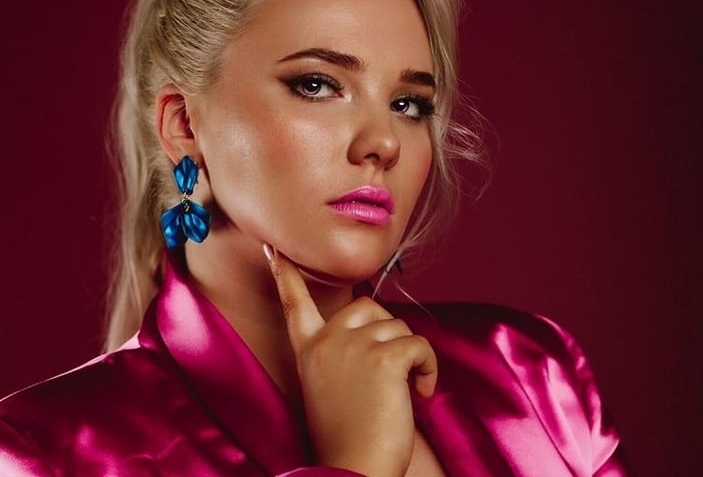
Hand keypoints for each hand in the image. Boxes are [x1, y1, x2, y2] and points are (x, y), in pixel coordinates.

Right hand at [264, 244, 436, 476]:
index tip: (274, 248)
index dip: (286, 274)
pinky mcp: (383, 359)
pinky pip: (420, 345)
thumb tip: (375, 327)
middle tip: (391, 375)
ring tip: (404, 392)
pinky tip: (420, 393)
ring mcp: (353, 347)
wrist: (352, 469)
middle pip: (367, 306)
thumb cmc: (347, 438)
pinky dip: (428, 369)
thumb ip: (341, 354)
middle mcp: (326, 342)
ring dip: (411, 357)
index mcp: (307, 351)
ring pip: (399, 327)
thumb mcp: (330, 388)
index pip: (295, 303)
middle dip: (388, 335)